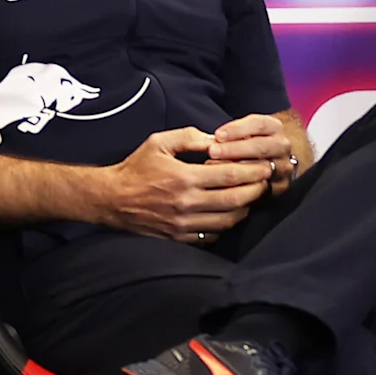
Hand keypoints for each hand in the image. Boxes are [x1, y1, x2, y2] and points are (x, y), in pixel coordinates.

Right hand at [93, 127, 272, 241]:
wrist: (111, 199)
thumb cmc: (136, 168)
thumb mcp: (159, 142)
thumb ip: (190, 137)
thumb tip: (217, 140)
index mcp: (184, 177)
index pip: (230, 176)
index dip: (252, 172)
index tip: (263, 166)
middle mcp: (186, 203)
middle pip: (235, 200)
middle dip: (256, 190)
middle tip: (264, 181)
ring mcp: (183, 224)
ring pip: (227, 221)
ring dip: (244, 209)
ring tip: (250, 197)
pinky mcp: (179, 237)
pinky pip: (211, 236)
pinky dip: (225, 225)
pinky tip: (229, 213)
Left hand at [210, 112, 302, 194]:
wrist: (273, 159)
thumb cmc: (247, 142)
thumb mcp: (240, 131)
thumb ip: (224, 134)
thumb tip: (202, 141)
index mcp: (273, 127)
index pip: (259, 124)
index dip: (237, 129)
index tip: (217, 135)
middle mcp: (282, 146)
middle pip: (261, 147)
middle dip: (235, 149)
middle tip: (213, 152)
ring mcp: (283, 167)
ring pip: (263, 168)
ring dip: (238, 169)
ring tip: (215, 170)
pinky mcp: (279, 187)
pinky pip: (263, 188)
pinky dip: (244, 187)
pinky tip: (226, 187)